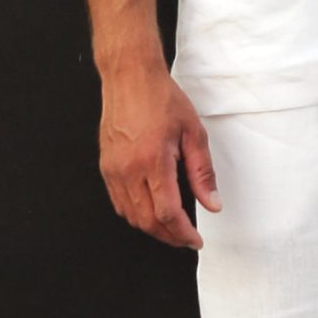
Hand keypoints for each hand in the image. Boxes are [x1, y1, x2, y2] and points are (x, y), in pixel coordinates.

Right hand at [98, 56, 221, 249]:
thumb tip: (211, 202)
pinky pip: (119, 202)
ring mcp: (113, 169)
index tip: (194, 240)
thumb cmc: (161, 98)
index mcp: (153, 160)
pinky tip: (150, 211)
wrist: (130, 77)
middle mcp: (128, 169)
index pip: (168, 213)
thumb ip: (203, 172)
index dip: (183, 233)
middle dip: (169, 236)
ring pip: (131, 216)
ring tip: (172, 227)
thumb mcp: (193, 132)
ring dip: (152, 228)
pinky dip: (136, 214)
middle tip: (186, 238)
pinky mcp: (106, 167)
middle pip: (148, 221)